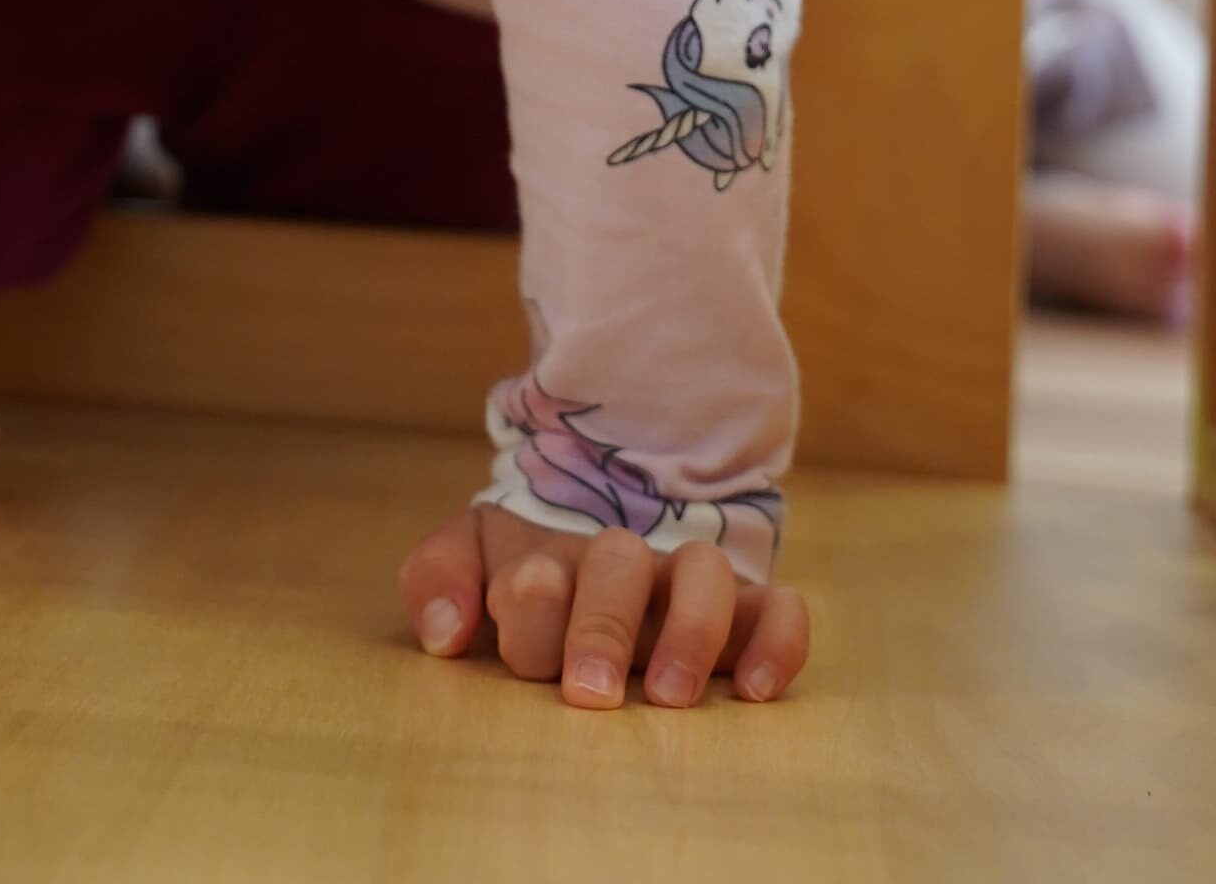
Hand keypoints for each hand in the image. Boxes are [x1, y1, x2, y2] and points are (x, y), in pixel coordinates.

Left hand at [398, 500, 807, 711]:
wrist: (601, 518)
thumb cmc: (527, 569)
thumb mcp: (472, 557)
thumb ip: (437, 577)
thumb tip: (443, 631)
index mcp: (549, 557)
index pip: (534, 573)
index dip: (528, 599)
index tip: (519, 614)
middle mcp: (621, 566)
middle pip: (619, 566)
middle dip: (602, 625)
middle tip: (588, 690)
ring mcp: (682, 585)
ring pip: (704, 575)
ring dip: (689, 631)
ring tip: (669, 697)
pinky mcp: (743, 608)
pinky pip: (778, 608)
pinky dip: (776, 640)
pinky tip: (753, 690)